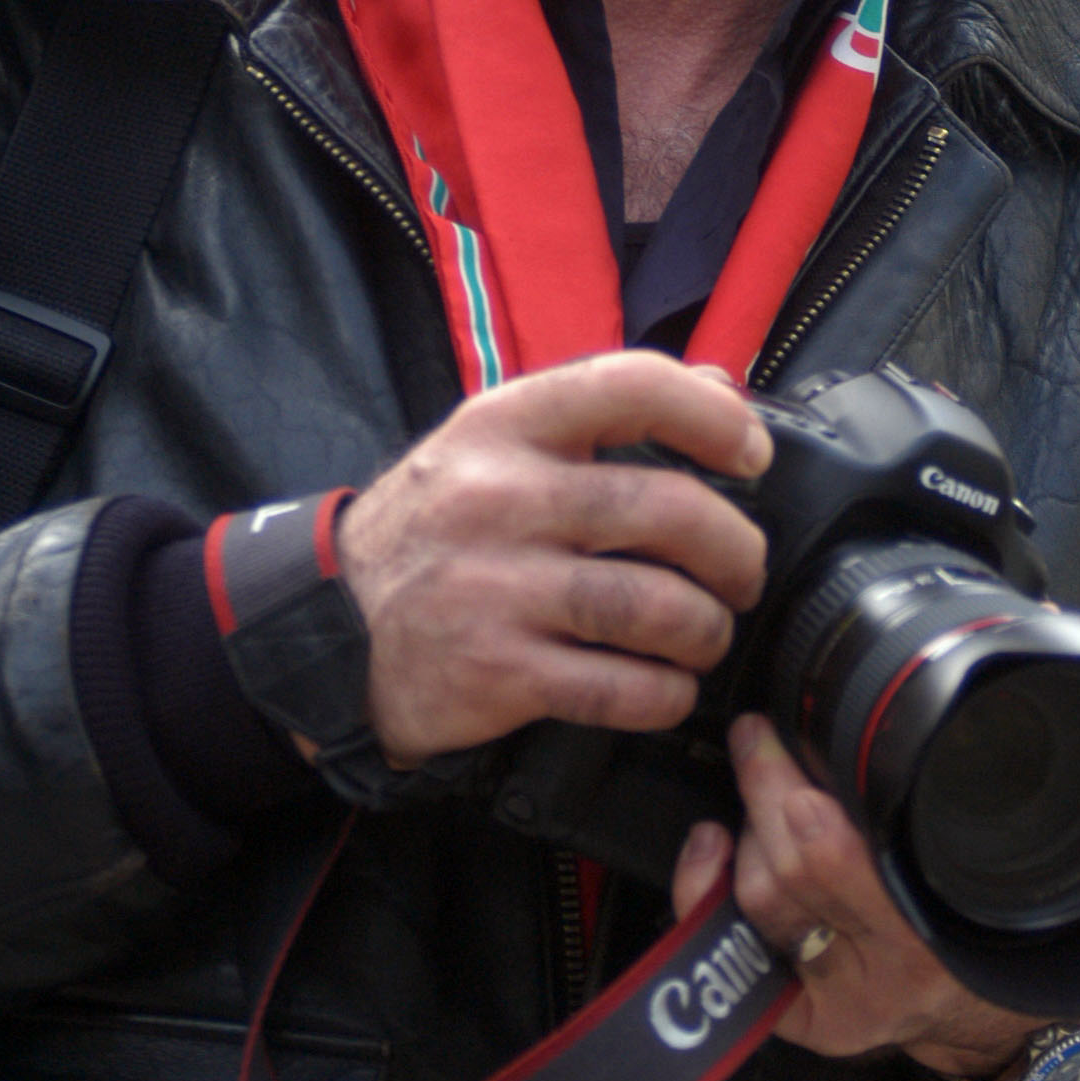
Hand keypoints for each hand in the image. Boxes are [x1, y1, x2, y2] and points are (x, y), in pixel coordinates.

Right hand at [333, 352, 769, 765]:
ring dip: (706, 630)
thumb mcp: (493, 445)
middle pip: (670, 510)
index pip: (631, 386)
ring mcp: (498, 589)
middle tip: (741, 574)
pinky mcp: (499, 673)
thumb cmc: (432, 530)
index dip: (714, 417)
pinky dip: (665, 693)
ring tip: (705, 636)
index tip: (751, 454)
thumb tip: (723, 386)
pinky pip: (622, 688)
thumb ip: (603, 412)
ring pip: (657, 608)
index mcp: (503, 426)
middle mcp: (501, 499)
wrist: (328, 628)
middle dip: (735, 550)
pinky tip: (665, 687)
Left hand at [670, 714, 1079, 1080]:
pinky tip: (714, 850)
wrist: (1000, 1014)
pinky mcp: (808, 1018)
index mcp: (939, 932)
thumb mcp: (993, 863)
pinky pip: (737, 952)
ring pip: (759, 901)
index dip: (787, 784)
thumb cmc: (1000, 926)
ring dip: (749, 835)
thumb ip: (933, 805)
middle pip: (788, 870)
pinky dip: (708, 892)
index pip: (831, 854)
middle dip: (762, 791)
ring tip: (764, 799)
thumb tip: (871, 723)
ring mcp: (840, 998)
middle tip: (756, 740)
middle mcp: (886, 972)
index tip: (777, 728)